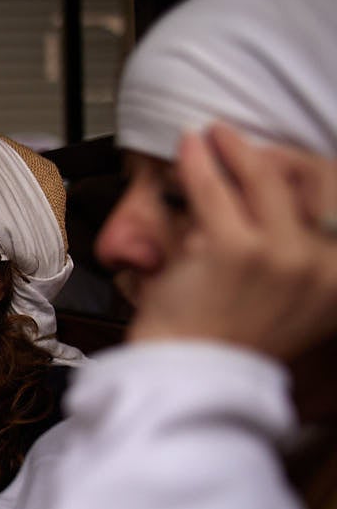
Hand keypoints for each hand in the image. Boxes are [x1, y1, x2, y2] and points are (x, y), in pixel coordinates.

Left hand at [129, 123, 336, 361]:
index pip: (336, 203)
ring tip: (213, 134)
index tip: (280, 158)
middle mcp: (324, 267)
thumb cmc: (225, 337)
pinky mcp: (236, 250)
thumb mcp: (287, 299)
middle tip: (237, 140)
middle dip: (269, 155)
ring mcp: (283, 256)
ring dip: (233, 148)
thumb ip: (298, 256)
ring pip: (260, 179)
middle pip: (306, 181)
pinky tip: (187, 146)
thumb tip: (290, 199)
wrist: (189, 374)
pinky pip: (213, 189)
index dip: (305, 172)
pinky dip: (197, 161)